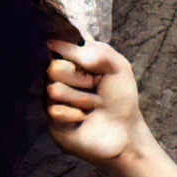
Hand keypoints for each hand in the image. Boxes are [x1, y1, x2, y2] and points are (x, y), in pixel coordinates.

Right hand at [45, 39, 144, 164]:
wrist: (125, 130)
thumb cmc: (121, 97)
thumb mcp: (118, 67)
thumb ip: (95, 51)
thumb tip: (55, 46)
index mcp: (72, 60)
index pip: (58, 46)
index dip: (79, 58)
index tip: (96, 67)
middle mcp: (58, 77)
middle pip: (53, 68)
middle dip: (81, 80)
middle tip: (95, 88)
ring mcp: (52, 98)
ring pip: (53, 90)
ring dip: (81, 99)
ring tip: (93, 105)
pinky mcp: (51, 119)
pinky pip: (55, 111)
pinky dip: (76, 115)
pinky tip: (84, 118)